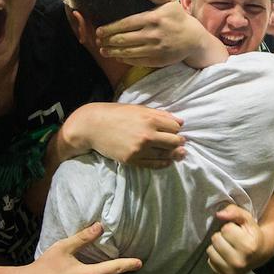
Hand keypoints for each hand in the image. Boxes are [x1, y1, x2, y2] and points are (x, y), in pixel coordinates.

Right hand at [61, 102, 185, 167]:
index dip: (177, 129)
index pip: (175, 128)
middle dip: (179, 142)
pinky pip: (154, 164)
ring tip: (178, 153)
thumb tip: (180, 122)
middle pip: (175, 142)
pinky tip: (167, 161)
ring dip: (174, 154)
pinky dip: (163, 163)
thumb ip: (160, 115)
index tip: (175, 131)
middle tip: (181, 143)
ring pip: (166, 154)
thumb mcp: (139, 109)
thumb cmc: (116, 114)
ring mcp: (140, 149)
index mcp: (150, 119)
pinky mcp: (132, 160)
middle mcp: (147, 135)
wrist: (92, 126)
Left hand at [96, 0, 207, 66]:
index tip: (99, 31)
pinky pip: (137, 60)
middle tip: (98, 41)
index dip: (109, 28)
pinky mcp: (158, 60)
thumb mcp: (170, 2)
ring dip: (113, 52)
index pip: (125, 24)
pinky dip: (125, 59)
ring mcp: (155, 49)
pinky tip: (118, 57)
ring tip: (103, 51)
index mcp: (152, 18)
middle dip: (107, 41)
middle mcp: (152, 34)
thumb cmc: (179, 18)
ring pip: (128, 52)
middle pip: (123, 39)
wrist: (194, 39)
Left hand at [208, 204, 266, 273]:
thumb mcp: (247, 219)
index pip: (226, 229)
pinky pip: (210, 262)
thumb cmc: (252, 234)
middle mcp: (240, 262)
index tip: (238, 232)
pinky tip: (226, 256)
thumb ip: (234, 212)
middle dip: (222, 236)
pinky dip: (216, 257)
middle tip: (232, 239)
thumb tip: (218, 214)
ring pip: (210, 250)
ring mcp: (232, 271)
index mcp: (248, 247)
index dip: (230, 227)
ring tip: (228, 247)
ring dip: (217, 246)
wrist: (261, 254)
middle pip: (216, 239)